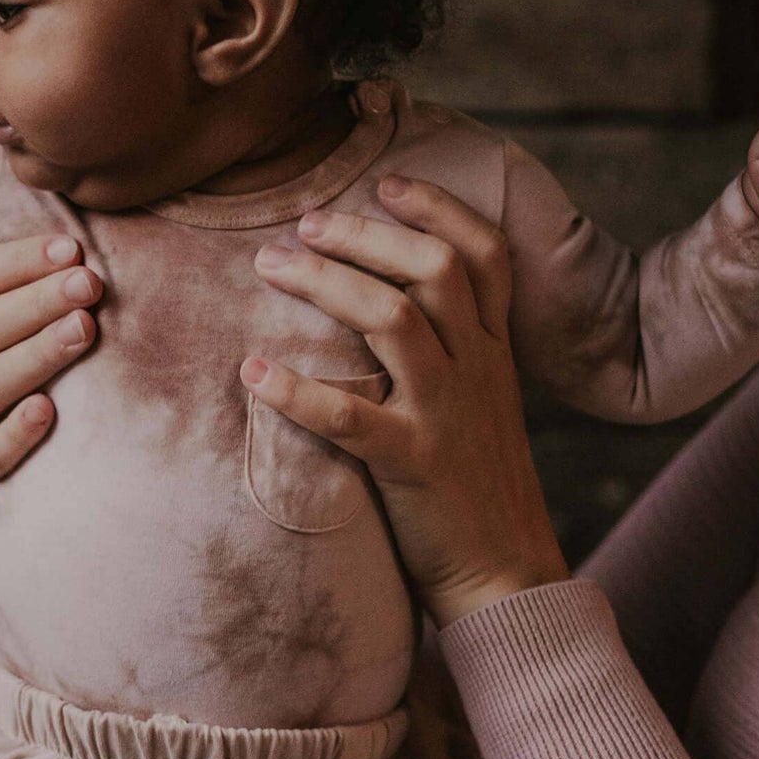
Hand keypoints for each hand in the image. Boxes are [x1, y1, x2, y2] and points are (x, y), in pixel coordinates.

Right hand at [0, 234, 101, 503]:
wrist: (18, 469)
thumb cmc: (32, 379)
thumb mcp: (21, 330)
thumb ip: (37, 289)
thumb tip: (79, 243)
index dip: (17, 261)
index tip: (73, 249)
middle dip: (37, 303)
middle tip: (88, 286)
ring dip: (35, 355)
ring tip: (82, 331)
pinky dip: (14, 434)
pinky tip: (47, 410)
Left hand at [245, 176, 568, 628]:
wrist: (505, 575)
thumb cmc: (474, 491)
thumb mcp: (480, 407)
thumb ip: (450, 356)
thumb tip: (393, 310)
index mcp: (494, 353)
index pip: (485, 255)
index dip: (439, 209)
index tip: (387, 183)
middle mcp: (478, 371)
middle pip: (434, 270)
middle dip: (366, 235)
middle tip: (305, 225)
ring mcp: (447, 414)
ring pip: (395, 319)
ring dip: (327, 283)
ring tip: (272, 265)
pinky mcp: (414, 464)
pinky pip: (350, 417)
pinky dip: (297, 391)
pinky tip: (254, 372)